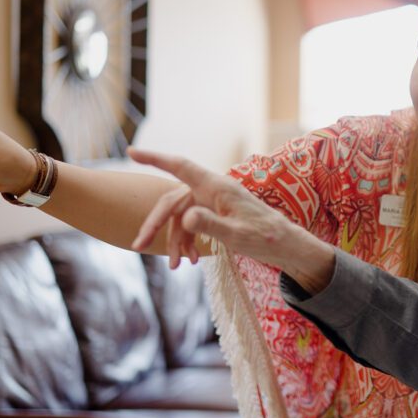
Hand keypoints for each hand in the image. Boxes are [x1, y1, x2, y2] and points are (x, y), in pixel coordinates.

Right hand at [127, 147, 334, 292]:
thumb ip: (211, 225)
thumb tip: (186, 218)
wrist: (285, 245)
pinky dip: (187, 241)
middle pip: (173, 201)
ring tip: (173, 267)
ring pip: (181, 217)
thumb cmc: (265, 237)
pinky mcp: (216, 214)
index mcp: (217, 186)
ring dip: (174, 240)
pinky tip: (189, 260)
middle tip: (138, 246)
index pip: (181, 166)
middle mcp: (212, 190)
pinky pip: (192, 224)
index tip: (132, 151)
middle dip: (155, 224)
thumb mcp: (237, 235)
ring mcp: (213, 202)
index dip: (155, 158)